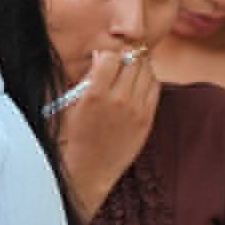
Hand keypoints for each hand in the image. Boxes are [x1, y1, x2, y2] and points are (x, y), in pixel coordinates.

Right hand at [57, 49, 160, 219]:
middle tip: (121, 60)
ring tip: (130, 71)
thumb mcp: (70, 105)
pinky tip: (138, 84)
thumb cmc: (73, 137)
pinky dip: (148, 80)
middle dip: (127, 56)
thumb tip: (101, 56)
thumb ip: (86, 78)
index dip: (108, 54)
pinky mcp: (147, 120)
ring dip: (139, 66)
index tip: (104, 59)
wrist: (88, 170)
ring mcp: (136, 110)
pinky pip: (155, 88)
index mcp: (94, 95)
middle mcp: (118, 100)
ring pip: (147, 72)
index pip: (111, 57)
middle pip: (133, 60)